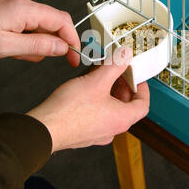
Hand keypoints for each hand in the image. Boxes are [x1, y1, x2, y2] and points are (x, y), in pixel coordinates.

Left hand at [0, 0, 80, 64]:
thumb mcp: (6, 47)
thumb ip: (38, 46)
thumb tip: (62, 47)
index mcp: (23, 8)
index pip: (61, 20)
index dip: (72, 39)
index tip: (75, 56)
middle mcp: (21, 1)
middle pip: (52, 22)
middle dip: (51, 42)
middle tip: (42, 58)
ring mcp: (14, 3)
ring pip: (39, 25)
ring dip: (35, 42)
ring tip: (15, 52)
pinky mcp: (9, 8)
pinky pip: (28, 23)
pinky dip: (26, 37)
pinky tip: (12, 46)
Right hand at [27, 47, 149, 151]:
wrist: (44, 129)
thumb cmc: (68, 112)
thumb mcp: (96, 81)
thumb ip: (114, 66)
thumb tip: (125, 56)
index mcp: (122, 119)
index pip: (143, 105)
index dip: (143, 88)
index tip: (137, 78)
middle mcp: (112, 129)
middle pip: (126, 106)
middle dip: (122, 86)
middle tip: (117, 72)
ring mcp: (98, 133)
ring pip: (110, 110)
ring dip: (108, 92)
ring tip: (99, 76)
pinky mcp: (84, 133)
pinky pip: (97, 115)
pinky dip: (97, 101)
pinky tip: (85, 88)